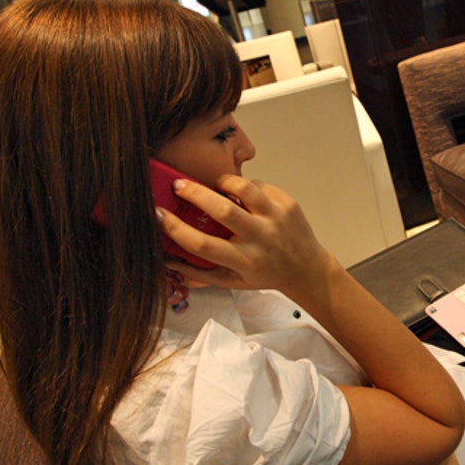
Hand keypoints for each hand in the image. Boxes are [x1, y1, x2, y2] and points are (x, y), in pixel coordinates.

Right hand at [157, 175, 338, 297]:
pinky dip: (245, 187)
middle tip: (178, 185)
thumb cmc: (264, 274)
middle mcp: (261, 239)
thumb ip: (199, 273)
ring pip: (244, 189)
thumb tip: (165, 259)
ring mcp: (276, 218)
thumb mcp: (232, 282)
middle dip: (194, 193)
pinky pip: (259, 186)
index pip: (203, 245)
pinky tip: (241, 195)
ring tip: (214, 186)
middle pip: (222, 210)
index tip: (158, 214)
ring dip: (223, 183)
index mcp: (244, 261)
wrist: (307, 268)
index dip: (175, 229)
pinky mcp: (288, 203)